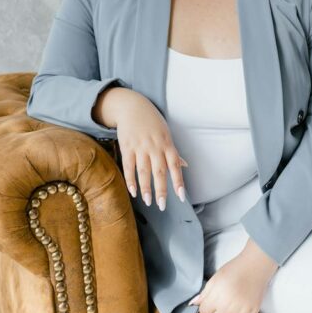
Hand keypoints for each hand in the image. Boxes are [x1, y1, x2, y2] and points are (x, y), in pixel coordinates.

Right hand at [100, 87, 188, 209]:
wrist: (132, 106)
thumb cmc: (152, 122)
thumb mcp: (166, 134)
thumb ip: (173, 152)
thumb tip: (185, 166)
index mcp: (167, 144)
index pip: (175, 166)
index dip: (178, 181)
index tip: (181, 197)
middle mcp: (155, 146)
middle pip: (159, 171)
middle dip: (161, 190)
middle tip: (162, 206)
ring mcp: (140, 147)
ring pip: (144, 171)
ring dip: (146, 188)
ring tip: (149, 202)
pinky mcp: (127, 147)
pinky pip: (129, 166)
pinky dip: (130, 180)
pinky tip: (133, 192)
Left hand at [189, 238, 277, 312]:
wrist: (255, 266)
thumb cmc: (234, 269)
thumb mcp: (215, 278)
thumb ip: (205, 293)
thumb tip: (194, 304)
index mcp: (217, 296)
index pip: (204, 312)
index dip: (207, 306)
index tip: (212, 300)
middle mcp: (229, 306)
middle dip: (217, 311)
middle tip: (223, 300)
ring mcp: (242, 311)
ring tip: (233, 303)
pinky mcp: (252, 312)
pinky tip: (240, 310)